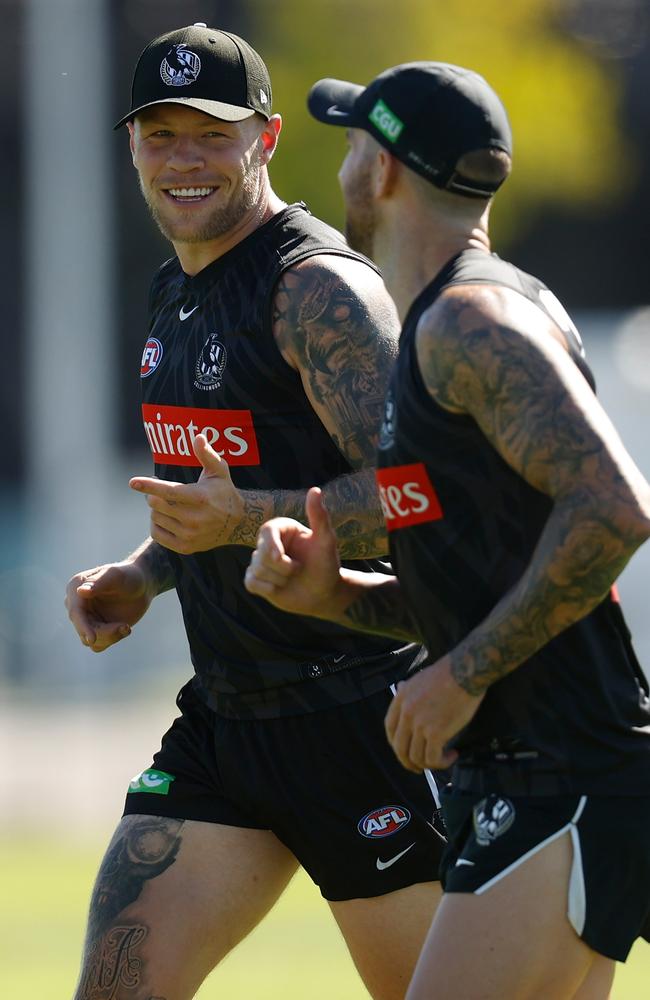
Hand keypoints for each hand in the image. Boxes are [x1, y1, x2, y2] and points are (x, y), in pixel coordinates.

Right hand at [65, 561, 152, 652]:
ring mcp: (85, 618)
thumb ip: (99, 582)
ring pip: (90, 640)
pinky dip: (113, 639)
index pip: (75, 612)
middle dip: (105, 632)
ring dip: (110, 636)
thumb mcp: (116, 576)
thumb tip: (80, 591)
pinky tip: (125, 628)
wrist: (142, 586)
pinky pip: (98, 645)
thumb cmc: (128, 575)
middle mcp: (77, 605)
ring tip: (126, 626)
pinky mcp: (96, 629)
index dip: (82, 626)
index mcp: (75, 588)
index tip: (92, 639)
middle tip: (126, 627)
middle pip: (82, 629)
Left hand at [129, 433, 244, 553]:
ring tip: (169, 506)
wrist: (237, 523)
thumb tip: (198, 437)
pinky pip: (157, 535)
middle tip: (161, 491)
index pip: (169, 491)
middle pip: (156, 504)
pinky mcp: (185, 547)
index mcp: (200, 497)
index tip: (132, 482)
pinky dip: (156, 525)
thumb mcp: (219, 470)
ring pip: (155, 518)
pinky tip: (167, 519)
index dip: (149, 485)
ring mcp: (189, 534)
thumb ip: (207, 454)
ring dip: (156, 510)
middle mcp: (194, 518)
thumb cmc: (223, 491)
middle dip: (153, 494)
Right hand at [245, 487, 342, 617]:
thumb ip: (319, 516)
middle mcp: (269, 542)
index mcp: (282, 528)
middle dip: (283, 568)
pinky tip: (279, 588)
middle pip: (261, 554)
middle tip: (299, 569)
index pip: (267, 531)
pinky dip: (267, 589)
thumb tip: (315, 490)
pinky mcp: (256, 579)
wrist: (324, 593)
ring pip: (257, 570)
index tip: (281, 558)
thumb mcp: (326, 541)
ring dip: (279, 580)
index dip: (271, 545)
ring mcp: (260, 560)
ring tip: (293, 578)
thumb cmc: (326, 564)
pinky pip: (250, 583)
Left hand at [384, 655, 483, 771]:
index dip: (395, 744)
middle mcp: (406, 713)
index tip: (404, 751)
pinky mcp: (436, 733)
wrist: (464, 672)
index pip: (389, 728)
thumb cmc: (448, 673)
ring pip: (416, 757)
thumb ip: (408, 688)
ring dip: (428, 764)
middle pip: (400, 748)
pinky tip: (452, 755)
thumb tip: (400, 686)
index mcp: (401, 699)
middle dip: (408, 762)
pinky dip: (442, 763)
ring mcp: (419, 724)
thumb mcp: (419, 677)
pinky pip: (433, 758)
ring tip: (442, 760)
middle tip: (419, 768)